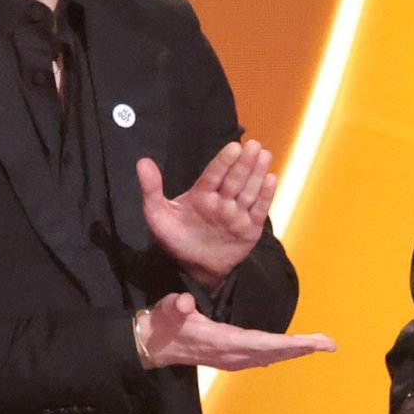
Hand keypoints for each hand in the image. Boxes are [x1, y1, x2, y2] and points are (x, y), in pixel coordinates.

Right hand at [137, 292, 335, 370]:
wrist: (154, 345)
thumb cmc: (163, 324)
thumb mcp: (166, 311)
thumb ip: (175, 307)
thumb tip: (184, 303)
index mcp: (223, 341)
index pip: (263, 343)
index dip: (289, 344)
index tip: (312, 343)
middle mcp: (232, 354)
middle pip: (274, 352)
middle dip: (302, 348)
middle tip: (329, 344)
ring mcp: (233, 359)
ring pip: (271, 356)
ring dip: (295, 351)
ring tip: (319, 345)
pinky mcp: (231, 358)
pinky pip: (263, 357)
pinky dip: (281, 353)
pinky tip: (293, 351)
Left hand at [138, 140, 276, 290]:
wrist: (196, 267)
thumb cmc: (178, 239)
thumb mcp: (158, 215)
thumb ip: (151, 189)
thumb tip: (142, 161)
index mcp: (201, 194)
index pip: (214, 174)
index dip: (223, 162)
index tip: (233, 147)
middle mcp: (222, 200)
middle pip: (235, 179)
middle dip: (244, 163)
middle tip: (253, 145)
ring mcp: (237, 213)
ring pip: (249, 191)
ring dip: (257, 173)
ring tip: (264, 155)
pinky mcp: (250, 227)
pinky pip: (259, 210)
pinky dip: (266, 195)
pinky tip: (271, 179)